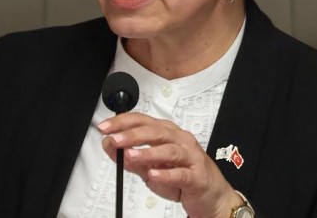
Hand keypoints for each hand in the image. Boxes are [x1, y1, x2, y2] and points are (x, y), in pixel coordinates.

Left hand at [98, 112, 241, 217]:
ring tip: (131, 156)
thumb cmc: (183, 177)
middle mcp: (180, 140)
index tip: (105, 127)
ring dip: (148, 153)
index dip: (123, 122)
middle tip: (115, 139)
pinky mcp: (197, 177)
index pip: (143, 121)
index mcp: (168, 133)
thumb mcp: (151, 168)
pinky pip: (181, 174)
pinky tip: (153, 175)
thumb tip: (108, 145)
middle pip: (156, 132)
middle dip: (133, 134)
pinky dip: (166, 174)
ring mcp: (191, 157)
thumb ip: (130, 158)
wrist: (211, 196)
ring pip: (169, 150)